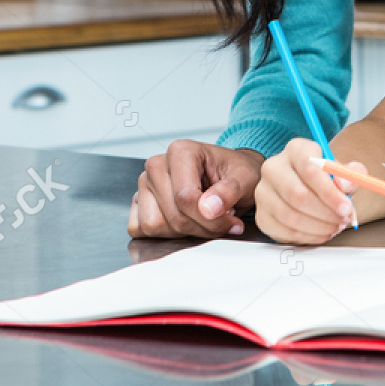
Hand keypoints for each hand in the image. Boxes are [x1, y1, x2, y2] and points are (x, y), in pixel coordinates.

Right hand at [127, 141, 261, 238]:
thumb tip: (209, 208)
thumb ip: (230, 191)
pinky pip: (140, 229)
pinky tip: (185, 221)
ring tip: (203, 219)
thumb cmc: (234, 173)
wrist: (229, 174)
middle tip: (222, 221)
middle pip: (173, 215)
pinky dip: (164, 234)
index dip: (210, 219)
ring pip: (154, 225)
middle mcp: (157, 165)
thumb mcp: (245, 178)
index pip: (185, 197)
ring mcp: (144, 184)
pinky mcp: (138, 201)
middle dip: (201, 228)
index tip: (231, 223)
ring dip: (184, 232)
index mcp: (181, 151)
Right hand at [253, 138, 360, 244]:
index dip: (329, 191)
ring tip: (335, 227)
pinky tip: (322, 232)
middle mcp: (273, 167)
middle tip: (342, 221)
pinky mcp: (261, 215)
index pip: (309, 168)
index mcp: (295, 149)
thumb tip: (345, 184)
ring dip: (318, 227)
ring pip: (290, 216)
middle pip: (297, 194)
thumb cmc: (324, 179)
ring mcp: (263, 192)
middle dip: (325, 213)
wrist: (304, 188)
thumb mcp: (342, 172)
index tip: (346, 208)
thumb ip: (351, 174)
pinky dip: (308, 236)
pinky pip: (284, 231)